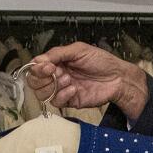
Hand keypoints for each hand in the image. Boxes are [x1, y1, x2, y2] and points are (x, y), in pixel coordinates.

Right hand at [26, 42, 148, 118]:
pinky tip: (74, 89)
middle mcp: (56, 76)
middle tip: (54, 72)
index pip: (35, 68)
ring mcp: (62, 89)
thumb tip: (38, 60)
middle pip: (34, 82)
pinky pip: (56, 102)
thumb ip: (57, 53)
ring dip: (53, 86)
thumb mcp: (78, 50)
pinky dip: (63, 95)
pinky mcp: (70, 101)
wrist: (117, 77)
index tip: (46, 66)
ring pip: (42, 94)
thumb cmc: (101, 61)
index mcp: (56, 62)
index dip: (36, 68)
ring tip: (68, 79)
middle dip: (41, 78)